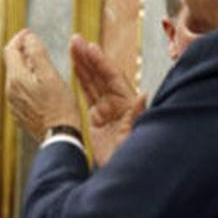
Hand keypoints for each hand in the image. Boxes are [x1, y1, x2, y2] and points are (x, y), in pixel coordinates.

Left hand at [4, 29, 80, 138]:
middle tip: (37, 45)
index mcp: (16, 78)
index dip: (20, 38)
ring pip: (16, 77)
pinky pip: (20, 91)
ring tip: (41, 63)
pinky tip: (41, 84)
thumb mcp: (51, 75)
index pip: (10, 50)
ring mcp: (14, 103)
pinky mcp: (20, 113)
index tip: (30, 33)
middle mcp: (10, 91)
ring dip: (26, 67)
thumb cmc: (59, 106)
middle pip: (12, 63)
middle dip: (23, 51)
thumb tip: (28, 38)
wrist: (59, 137)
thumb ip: (37, 54)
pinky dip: (28, 82)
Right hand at [71, 35, 146, 163]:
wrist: (121, 177)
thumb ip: (137, 116)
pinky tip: (75, 67)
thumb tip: (144, 95)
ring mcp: (108, 110)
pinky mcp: (98, 118)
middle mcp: (118, 104)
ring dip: (83, 64)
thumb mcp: (133, 139)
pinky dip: (81, 79)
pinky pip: (88, 94)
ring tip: (73, 46)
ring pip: (93, 81)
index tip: (91, 48)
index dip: (101, 62)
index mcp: (127, 105)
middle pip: (101, 75)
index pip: (113, 78)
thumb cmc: (131, 159)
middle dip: (88, 57)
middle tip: (76, 40)